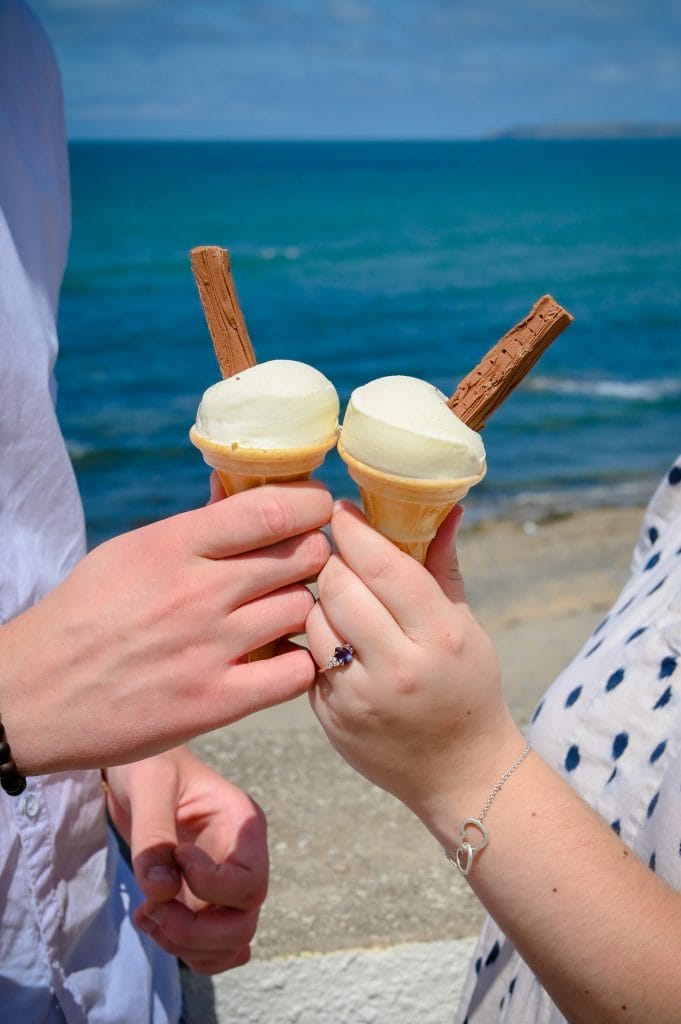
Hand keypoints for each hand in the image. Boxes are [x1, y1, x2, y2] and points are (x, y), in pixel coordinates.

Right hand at [1, 481, 331, 772]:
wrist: (32, 696)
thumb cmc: (84, 615)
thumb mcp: (129, 552)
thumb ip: (192, 529)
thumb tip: (239, 492)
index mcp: (172, 546)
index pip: (272, 509)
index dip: (311, 505)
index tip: (316, 510)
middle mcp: (197, 593)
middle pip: (302, 557)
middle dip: (314, 555)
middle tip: (304, 565)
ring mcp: (209, 649)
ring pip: (303, 611)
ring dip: (306, 608)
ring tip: (285, 612)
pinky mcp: (214, 703)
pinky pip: (295, 674)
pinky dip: (300, 662)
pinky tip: (283, 658)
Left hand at [106, 747, 266, 974]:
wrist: (136, 769)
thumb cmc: (148, 763)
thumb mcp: (149, 783)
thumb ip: (153, 834)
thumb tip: (161, 891)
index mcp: (242, 825)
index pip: (249, 883)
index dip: (210, 887)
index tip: (176, 856)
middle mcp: (241, 858)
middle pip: (244, 923)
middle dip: (195, 930)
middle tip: (151, 908)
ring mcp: (223, 884)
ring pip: (228, 943)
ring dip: (184, 944)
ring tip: (147, 913)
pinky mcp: (202, 901)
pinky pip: (209, 948)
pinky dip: (182, 949)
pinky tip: (150, 917)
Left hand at [307, 501, 521, 822]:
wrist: (460, 772)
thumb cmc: (467, 685)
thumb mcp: (465, 625)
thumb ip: (442, 565)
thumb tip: (445, 506)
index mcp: (440, 635)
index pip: (382, 565)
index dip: (353, 529)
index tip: (341, 509)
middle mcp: (398, 667)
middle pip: (339, 586)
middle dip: (332, 559)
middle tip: (336, 550)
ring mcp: (360, 697)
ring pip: (314, 618)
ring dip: (319, 598)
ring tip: (337, 596)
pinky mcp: (331, 717)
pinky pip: (307, 656)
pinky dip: (316, 637)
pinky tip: (333, 634)